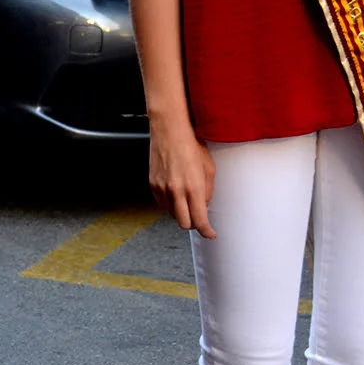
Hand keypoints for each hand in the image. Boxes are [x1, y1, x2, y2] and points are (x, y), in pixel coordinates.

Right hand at [149, 121, 216, 238]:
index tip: (210, 234)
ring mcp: (162, 189)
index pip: (200, 221)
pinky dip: (170, 203)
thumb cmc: (191, 144)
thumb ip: (207, 191)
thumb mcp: (209, 168)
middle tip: (200, 217)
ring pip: (172, 215)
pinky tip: (176, 191)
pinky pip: (162, 204)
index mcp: (193, 187)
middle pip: (184, 224)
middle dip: (194, 223)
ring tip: (186, 197)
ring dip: (181, 212)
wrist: (169, 130)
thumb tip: (205, 206)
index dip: (207, 231)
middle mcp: (176, 191)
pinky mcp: (153, 185)